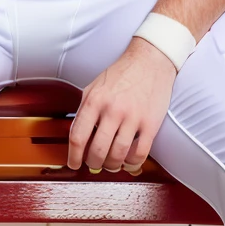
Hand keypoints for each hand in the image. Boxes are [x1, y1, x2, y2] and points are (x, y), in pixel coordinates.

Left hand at [67, 37, 176, 173]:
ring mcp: (133, 118)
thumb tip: (77, 137)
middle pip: (97, 150)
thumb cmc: (122, 73)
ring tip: (111, 164)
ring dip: (112, 166)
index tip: (74, 164)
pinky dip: (132, 163)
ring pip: (118, 155)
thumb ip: (84, 110)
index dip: (73, 156)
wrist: (151, 60)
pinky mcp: (151, 123)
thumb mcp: (94, 87)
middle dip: (93, 163)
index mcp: (94, 101)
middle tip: (94, 164)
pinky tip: (129, 161)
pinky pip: (139, 153)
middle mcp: (112, 110)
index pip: (77, 137)